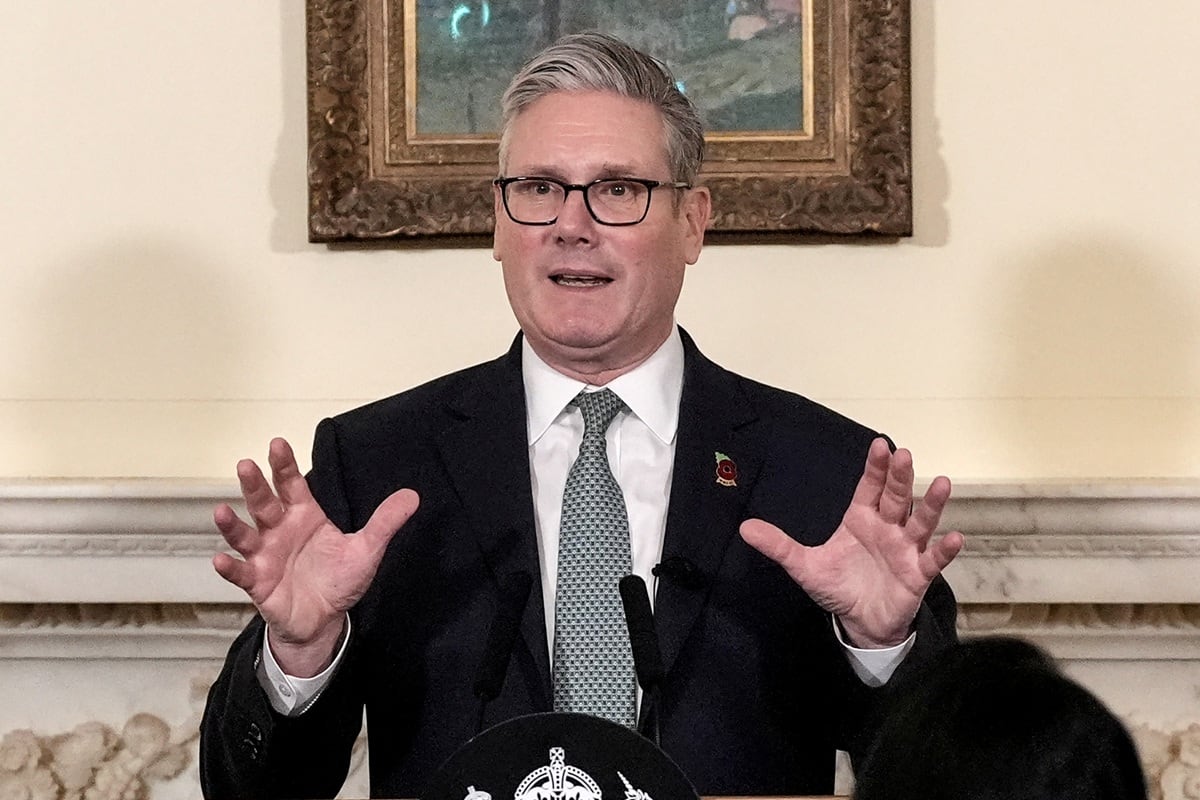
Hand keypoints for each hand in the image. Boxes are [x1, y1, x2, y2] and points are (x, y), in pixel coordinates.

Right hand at [212, 437, 418, 674]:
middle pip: (263, 503)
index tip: (278, 443)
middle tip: (246, 464)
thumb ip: (385, 522)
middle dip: (254, 484)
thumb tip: (412, 496)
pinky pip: (241, 574)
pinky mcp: (258, 583)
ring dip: (232, 524)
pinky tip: (221, 559)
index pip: (292, 484)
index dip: (284, 465)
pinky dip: (229, 568)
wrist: (325, 620)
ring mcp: (265, 556)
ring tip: (221, 511)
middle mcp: (280, 531)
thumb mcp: (366, 550)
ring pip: (245, 535)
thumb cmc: (339, 580)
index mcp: (304, 516)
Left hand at [740, 437, 962, 647]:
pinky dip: (944, 550)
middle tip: (905, 455)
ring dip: (931, 504)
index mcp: (861, 519)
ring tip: (943, 483)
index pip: (870, 487)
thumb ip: (778, 546)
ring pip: (920, 522)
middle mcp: (887, 528)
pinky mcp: (918, 575)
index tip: (880, 445)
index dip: (875, 468)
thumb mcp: (803, 566)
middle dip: (901, 477)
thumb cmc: (838, 586)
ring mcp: (905, 550)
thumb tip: (744, 528)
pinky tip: (955, 537)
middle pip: (897, 497)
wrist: (859, 623)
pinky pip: (934, 560)